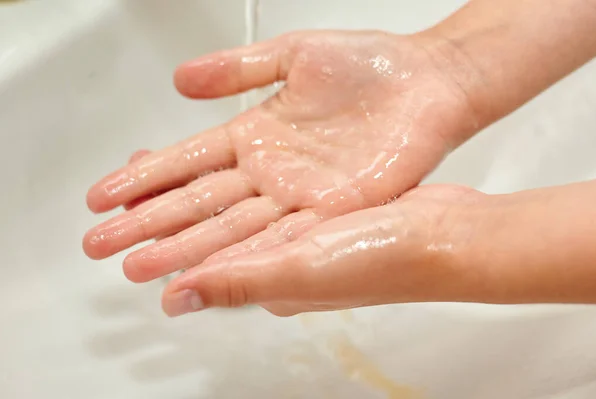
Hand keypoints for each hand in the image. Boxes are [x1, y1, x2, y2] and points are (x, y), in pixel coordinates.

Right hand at [83, 30, 476, 282]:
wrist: (428, 81)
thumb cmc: (369, 65)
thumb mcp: (292, 55)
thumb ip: (237, 69)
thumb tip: (180, 82)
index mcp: (255, 134)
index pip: (187, 161)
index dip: (145, 178)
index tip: (104, 196)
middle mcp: (271, 171)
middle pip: (199, 202)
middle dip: (149, 224)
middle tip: (103, 246)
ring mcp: (300, 193)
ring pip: (233, 226)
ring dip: (187, 248)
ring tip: (143, 267)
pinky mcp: (335, 209)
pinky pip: (285, 235)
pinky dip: (250, 254)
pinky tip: (213, 269)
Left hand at [161, 184, 484, 316]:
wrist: (446, 234)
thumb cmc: (384, 261)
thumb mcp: (300, 269)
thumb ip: (238, 279)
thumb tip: (176, 297)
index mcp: (270, 279)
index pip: (197, 259)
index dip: (156, 237)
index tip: (124, 216)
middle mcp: (281, 256)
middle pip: (208, 230)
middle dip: (167, 209)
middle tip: (129, 186)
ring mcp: (302, 231)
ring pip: (233, 205)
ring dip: (197, 188)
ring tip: (164, 168)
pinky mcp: (322, 207)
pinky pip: (263, 188)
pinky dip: (238, 174)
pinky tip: (227, 160)